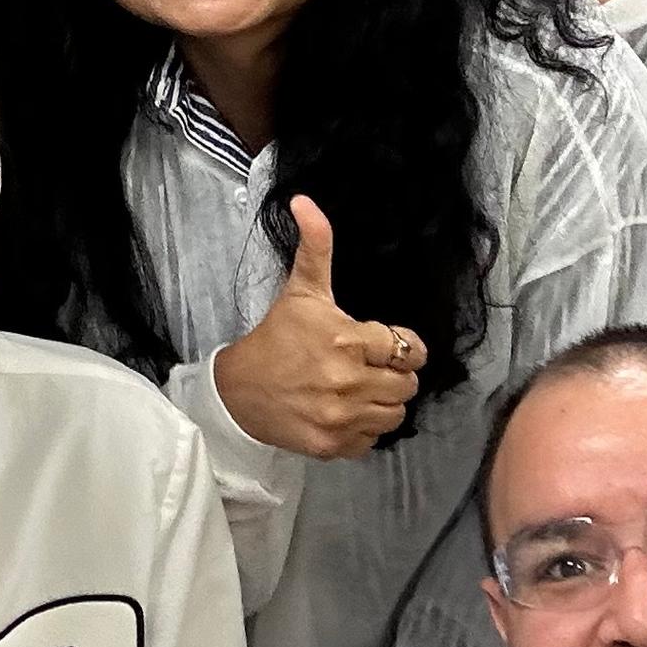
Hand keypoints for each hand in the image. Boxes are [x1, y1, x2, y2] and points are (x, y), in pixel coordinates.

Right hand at [209, 198, 425, 458]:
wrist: (238, 392)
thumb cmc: (276, 337)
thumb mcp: (301, 291)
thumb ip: (316, 246)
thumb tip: (305, 201)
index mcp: (347, 340)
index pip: (408, 348)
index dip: (400, 345)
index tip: (383, 344)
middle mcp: (349, 381)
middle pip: (408, 384)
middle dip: (395, 374)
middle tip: (371, 366)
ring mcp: (342, 417)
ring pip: (396, 414)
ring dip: (384, 402)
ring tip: (361, 389)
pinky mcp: (334, 445)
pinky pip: (374, 440)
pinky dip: (365, 428)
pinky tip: (346, 411)